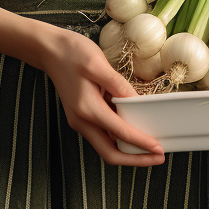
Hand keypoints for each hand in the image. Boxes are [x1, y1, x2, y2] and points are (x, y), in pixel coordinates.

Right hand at [40, 27, 164, 166]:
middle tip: (157, 158)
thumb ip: (118, 85)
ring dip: (127, 151)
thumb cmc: (72, 52)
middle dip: (135, 159)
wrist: (49, 49)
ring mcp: (80, 120)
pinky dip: (118, 139)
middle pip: (110, 153)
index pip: (120, 133)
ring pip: (105, 147)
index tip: (158, 150)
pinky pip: (102, 134)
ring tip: (148, 148)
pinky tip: (132, 132)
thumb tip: (136, 102)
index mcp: (87, 109)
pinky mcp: (81, 115)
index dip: (141, 143)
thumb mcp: (98, 64)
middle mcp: (81, 121)